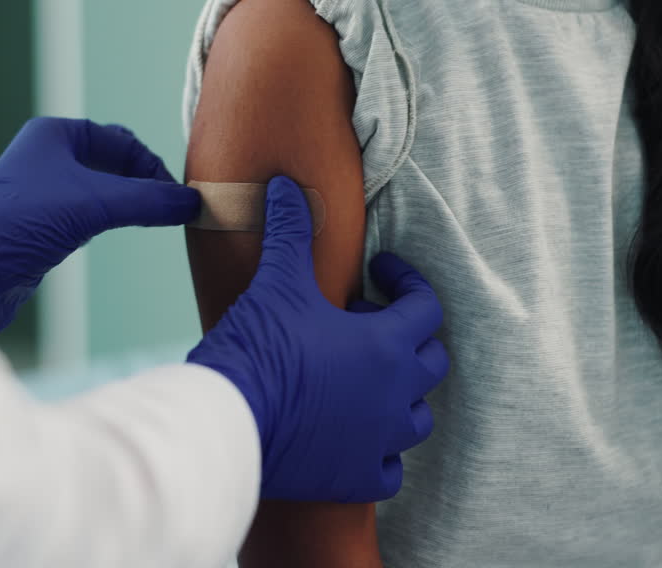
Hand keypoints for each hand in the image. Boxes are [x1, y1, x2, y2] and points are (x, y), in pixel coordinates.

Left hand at [0, 117, 199, 337]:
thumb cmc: (20, 225)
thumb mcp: (93, 205)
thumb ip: (147, 201)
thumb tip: (195, 202)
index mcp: (54, 135)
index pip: (122, 141)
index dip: (153, 166)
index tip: (177, 196)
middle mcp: (48, 157)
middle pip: (115, 164)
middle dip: (145, 184)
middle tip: (172, 209)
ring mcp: (44, 191)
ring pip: (103, 191)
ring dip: (131, 203)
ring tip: (158, 221)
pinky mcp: (42, 225)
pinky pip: (90, 214)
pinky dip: (114, 220)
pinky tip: (127, 232)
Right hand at [187, 176, 448, 502]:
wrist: (229, 423)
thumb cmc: (259, 349)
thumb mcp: (277, 282)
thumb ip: (291, 231)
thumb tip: (285, 185)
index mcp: (387, 345)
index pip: (426, 306)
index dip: (406, 282)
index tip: (379, 272)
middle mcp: (396, 394)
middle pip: (432, 360)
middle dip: (407, 337)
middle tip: (364, 323)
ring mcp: (381, 441)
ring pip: (418, 417)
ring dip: (400, 394)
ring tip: (363, 378)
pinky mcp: (358, 478)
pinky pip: (391, 468)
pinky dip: (381, 452)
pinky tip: (355, 435)